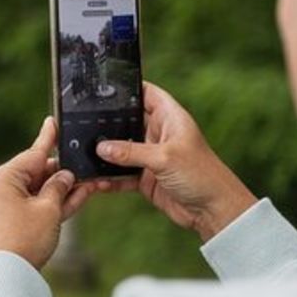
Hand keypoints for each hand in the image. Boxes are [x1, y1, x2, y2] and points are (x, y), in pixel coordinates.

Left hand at [0, 116, 104, 268]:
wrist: (10, 274)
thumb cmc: (24, 238)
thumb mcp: (48, 209)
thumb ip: (60, 187)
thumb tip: (66, 175)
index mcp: (4, 177)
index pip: (34, 153)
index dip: (49, 138)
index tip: (53, 121)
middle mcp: (2, 187)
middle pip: (39, 171)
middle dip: (65, 171)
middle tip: (88, 165)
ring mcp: (7, 203)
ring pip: (42, 189)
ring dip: (65, 188)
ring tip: (92, 181)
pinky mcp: (15, 218)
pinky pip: (39, 204)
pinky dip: (57, 201)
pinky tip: (81, 194)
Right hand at [96, 81, 256, 240]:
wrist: (213, 211)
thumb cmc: (202, 175)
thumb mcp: (164, 158)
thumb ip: (131, 152)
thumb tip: (102, 148)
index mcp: (170, 119)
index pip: (147, 93)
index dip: (129, 87)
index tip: (105, 86)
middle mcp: (159, 134)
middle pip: (128, 121)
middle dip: (108, 123)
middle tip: (83, 121)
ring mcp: (151, 156)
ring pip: (122, 149)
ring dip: (106, 154)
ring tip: (84, 153)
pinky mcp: (146, 178)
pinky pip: (121, 174)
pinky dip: (110, 177)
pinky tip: (97, 180)